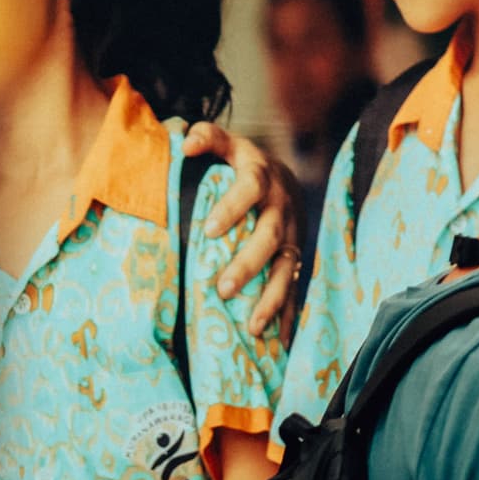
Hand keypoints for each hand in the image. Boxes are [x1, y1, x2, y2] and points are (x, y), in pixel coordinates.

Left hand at [177, 121, 297, 338]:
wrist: (286, 178)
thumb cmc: (243, 164)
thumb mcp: (229, 143)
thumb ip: (206, 136)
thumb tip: (183, 143)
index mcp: (262, 178)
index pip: (249, 191)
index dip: (232, 209)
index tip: (210, 231)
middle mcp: (281, 209)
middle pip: (269, 239)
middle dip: (249, 265)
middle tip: (223, 289)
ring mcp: (291, 236)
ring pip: (286, 269)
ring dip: (271, 299)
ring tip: (252, 327)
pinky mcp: (295, 258)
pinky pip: (293, 288)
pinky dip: (286, 315)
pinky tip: (277, 342)